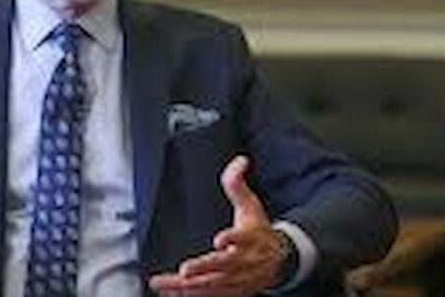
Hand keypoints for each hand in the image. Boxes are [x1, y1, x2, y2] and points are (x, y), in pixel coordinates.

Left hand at [149, 155, 289, 296]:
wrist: (280, 261)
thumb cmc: (259, 230)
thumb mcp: (250, 205)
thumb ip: (237, 184)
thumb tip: (239, 161)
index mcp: (250, 238)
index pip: (242, 237)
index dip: (232, 238)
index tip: (220, 240)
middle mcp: (244, 261)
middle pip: (224, 266)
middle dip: (203, 269)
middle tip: (184, 271)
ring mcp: (238, 279)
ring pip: (213, 285)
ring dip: (188, 286)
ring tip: (164, 283)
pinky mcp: (232, 291)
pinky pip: (210, 295)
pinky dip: (190, 296)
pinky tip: (171, 293)